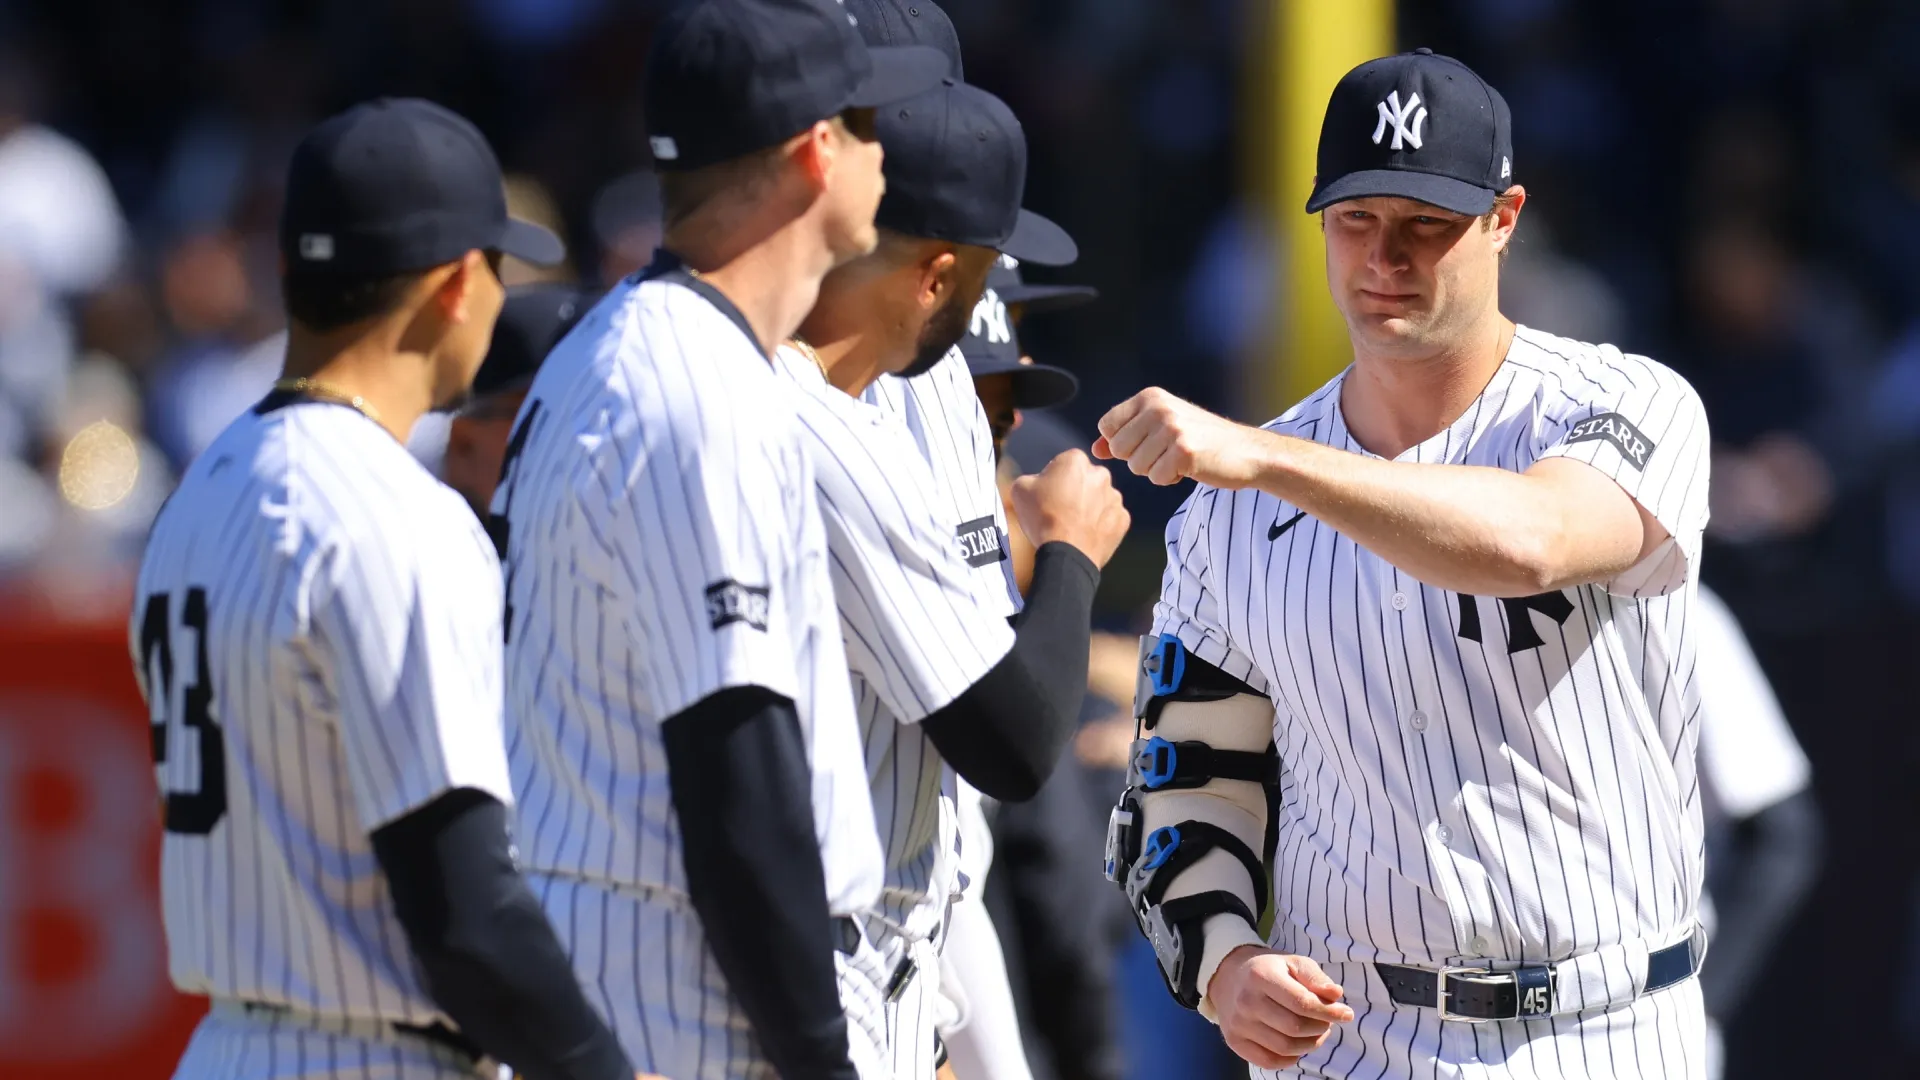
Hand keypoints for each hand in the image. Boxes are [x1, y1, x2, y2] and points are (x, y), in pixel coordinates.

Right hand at [1008, 449, 1129, 567]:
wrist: (1066, 553)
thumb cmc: (1042, 518)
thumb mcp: (1020, 489)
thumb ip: (1031, 478)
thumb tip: (1037, 482)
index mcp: (1075, 460)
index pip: (1063, 463)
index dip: (1053, 478)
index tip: (1047, 494)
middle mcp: (1101, 474)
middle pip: (1085, 479)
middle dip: (1075, 490)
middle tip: (1060, 510)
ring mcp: (1115, 498)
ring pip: (1100, 498)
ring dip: (1089, 507)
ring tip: (1072, 526)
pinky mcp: (1123, 519)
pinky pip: (1110, 518)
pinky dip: (1101, 525)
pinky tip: (1086, 535)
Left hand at [1095, 388, 1273, 487]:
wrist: (1245, 451)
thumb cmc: (1201, 440)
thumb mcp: (1160, 429)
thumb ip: (1126, 436)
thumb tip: (1095, 449)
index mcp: (1150, 397)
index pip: (1107, 426)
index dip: (1123, 443)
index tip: (1149, 442)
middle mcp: (1158, 408)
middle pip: (1118, 449)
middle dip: (1139, 459)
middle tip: (1167, 452)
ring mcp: (1172, 428)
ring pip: (1136, 466)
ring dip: (1156, 470)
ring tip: (1180, 458)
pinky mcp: (1184, 451)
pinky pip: (1157, 478)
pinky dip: (1171, 479)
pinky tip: (1189, 467)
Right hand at [1206, 945, 1354, 1070]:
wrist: (1228, 977)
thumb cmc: (1268, 969)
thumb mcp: (1293, 962)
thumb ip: (1316, 977)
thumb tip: (1336, 994)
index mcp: (1261, 976)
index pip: (1301, 1002)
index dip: (1328, 1012)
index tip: (1346, 1014)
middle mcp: (1246, 1002)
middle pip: (1294, 1028)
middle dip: (1320, 1027)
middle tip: (1327, 1021)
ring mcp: (1238, 1024)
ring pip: (1285, 1048)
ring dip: (1310, 1044)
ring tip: (1316, 1032)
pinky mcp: (1235, 1042)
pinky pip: (1270, 1062)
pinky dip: (1291, 1058)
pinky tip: (1298, 1044)